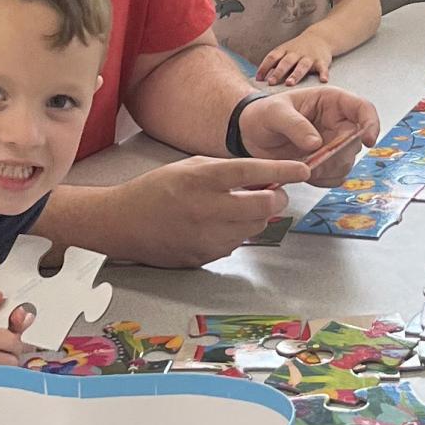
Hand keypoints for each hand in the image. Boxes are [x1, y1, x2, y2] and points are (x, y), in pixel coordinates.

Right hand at [121, 155, 309, 266]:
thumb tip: (263, 179)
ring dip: (256, 217)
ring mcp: (205, 236)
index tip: (302, 170)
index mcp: (201, 178)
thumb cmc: (156, 189)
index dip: (282, 171)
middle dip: (277, 199)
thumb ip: (226, 171)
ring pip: (253, 228)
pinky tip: (218, 225)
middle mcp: (205, 208)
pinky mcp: (203, 257)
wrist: (122, 223)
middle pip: (262, 206)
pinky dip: (236, 233)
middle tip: (275, 194)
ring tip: (237, 208)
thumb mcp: (190, 167)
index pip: (252, 172)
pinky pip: (235, 244)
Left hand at [239, 86, 380, 185]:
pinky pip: (335, 177)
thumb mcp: (274, 113)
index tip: (368, 141)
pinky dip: (322, 179)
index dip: (371, 124)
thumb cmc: (263, 113)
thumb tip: (317, 143)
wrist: (250, 133)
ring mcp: (333, 144)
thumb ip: (294, 125)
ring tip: (301, 164)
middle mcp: (337, 123)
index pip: (363, 109)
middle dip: (338, 155)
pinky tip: (303, 171)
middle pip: (356, 142)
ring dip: (327, 169)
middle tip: (313, 159)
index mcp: (331, 102)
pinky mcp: (326, 163)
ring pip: (347, 162)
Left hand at [257, 31, 336, 84]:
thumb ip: (274, 63)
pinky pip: (322, 68)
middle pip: (286, 62)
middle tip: (271, 82)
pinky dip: (323, 74)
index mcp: (284, 50)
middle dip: (278, 72)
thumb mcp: (284, 51)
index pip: (272, 57)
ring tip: (290, 83)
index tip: (259, 78)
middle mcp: (296, 53)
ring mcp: (309, 57)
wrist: (320, 37)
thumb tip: (260, 79)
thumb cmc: (298, 49)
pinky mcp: (321, 61)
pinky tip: (323, 80)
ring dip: (295, 74)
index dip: (264, 67)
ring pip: (302, 66)